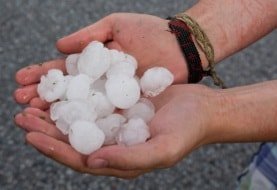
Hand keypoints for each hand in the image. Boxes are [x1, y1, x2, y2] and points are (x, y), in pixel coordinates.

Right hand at [14, 13, 188, 108]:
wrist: (180, 47)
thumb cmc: (151, 32)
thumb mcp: (116, 25)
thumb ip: (88, 36)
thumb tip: (58, 46)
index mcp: (96, 63)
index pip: (64, 72)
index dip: (43, 76)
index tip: (21, 80)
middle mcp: (101, 83)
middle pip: (68, 93)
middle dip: (43, 97)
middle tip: (20, 102)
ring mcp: (113, 98)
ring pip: (81, 108)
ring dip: (57, 112)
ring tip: (32, 114)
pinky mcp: (127, 109)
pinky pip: (103, 117)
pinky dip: (85, 122)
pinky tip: (66, 126)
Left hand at [14, 84, 216, 178]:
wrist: (202, 108)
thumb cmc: (187, 132)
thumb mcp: (163, 150)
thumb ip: (130, 160)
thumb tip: (92, 162)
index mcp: (120, 159)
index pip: (80, 159)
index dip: (55, 149)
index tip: (32, 136)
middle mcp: (114, 142)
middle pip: (74, 139)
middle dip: (47, 129)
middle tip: (24, 116)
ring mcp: (117, 122)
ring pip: (80, 119)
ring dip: (57, 111)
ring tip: (34, 101)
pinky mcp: (121, 104)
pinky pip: (94, 100)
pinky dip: (76, 95)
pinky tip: (63, 86)